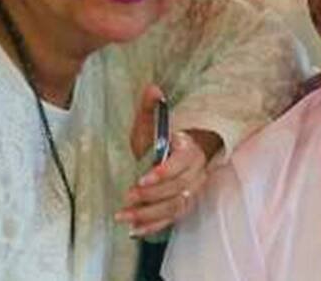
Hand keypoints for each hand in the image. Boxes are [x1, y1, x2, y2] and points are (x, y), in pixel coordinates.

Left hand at [116, 85, 208, 236]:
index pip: (180, 164)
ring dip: (150, 214)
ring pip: (175, 207)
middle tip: (127, 197)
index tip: (142, 179)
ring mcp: (192, 190)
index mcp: (189, 150)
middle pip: (177, 189)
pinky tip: (135, 230)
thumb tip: (152, 89)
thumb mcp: (154, 121)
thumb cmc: (165, 136)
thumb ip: (150, 107)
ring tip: (125, 216)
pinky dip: (154, 226)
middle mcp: (196, 172)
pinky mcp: (185, 204)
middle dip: (151, 196)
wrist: (186, 149)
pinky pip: (173, 219)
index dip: (163, 173)